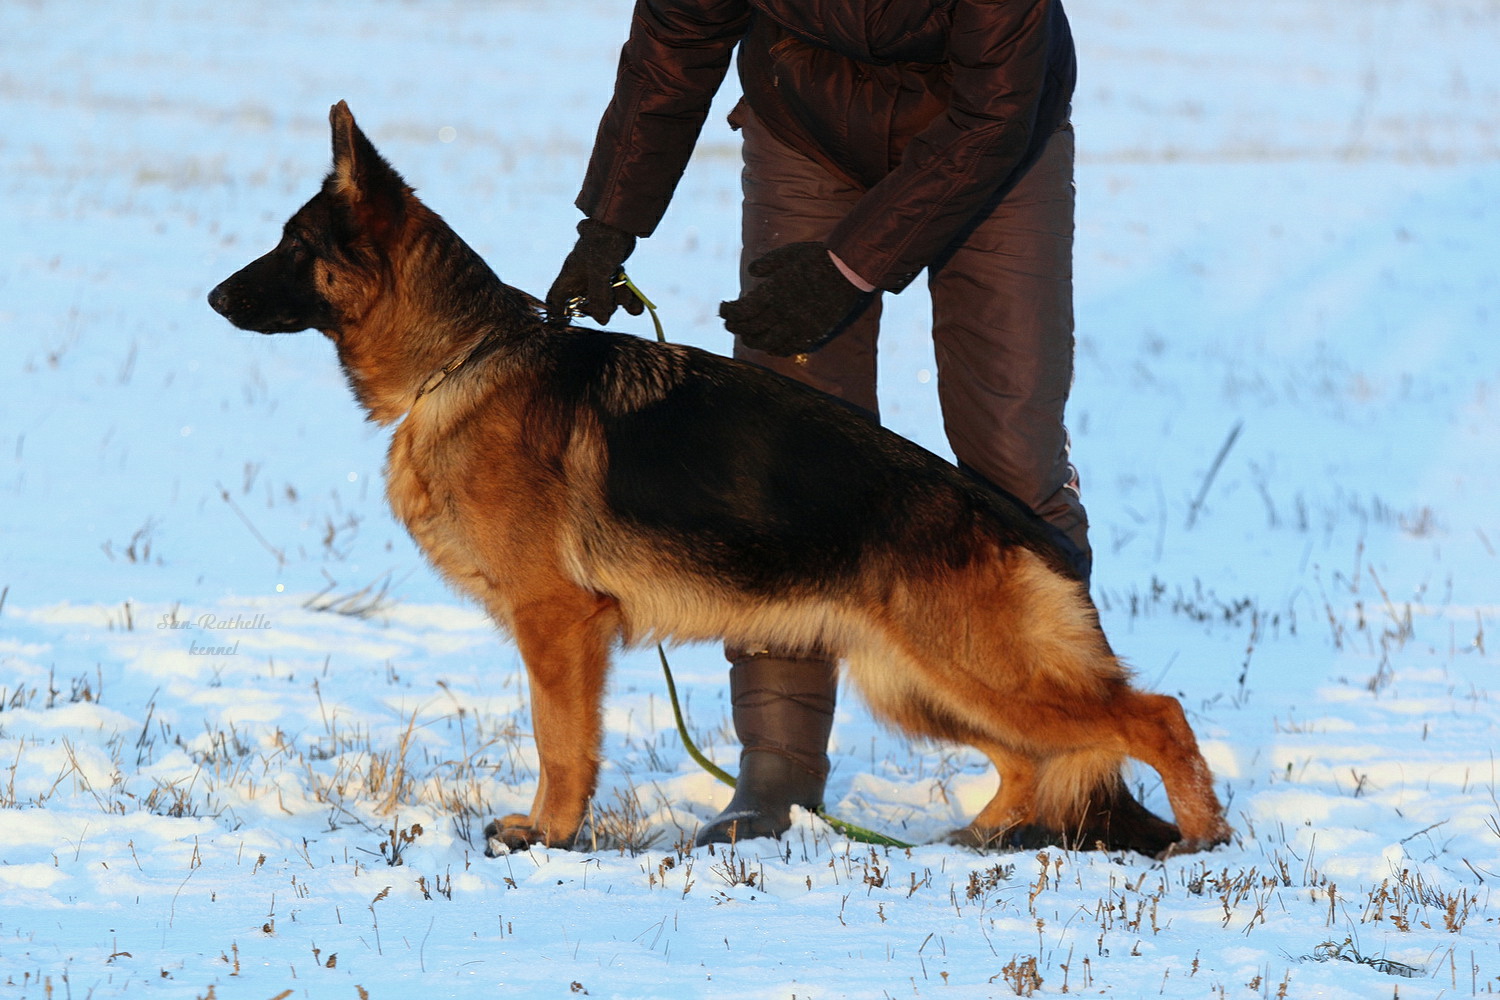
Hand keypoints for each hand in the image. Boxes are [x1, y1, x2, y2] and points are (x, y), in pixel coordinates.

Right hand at [546, 218, 643, 324]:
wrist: (621, 223)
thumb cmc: (603, 242)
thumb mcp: (599, 271)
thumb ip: (599, 297)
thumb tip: (602, 321)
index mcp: (570, 277)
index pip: (556, 300)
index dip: (558, 314)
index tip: (565, 325)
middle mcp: (582, 279)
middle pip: (587, 306)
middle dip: (602, 308)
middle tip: (611, 300)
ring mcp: (599, 277)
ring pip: (607, 301)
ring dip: (620, 301)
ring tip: (627, 291)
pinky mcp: (614, 275)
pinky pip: (620, 295)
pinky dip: (630, 301)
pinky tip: (638, 306)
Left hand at [720, 243, 873, 355]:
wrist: (848, 269)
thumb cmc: (817, 257)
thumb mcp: (788, 253)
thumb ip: (767, 264)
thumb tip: (751, 273)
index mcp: (773, 292)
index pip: (741, 311)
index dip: (728, 312)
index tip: (723, 308)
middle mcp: (783, 313)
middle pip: (751, 330)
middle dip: (736, 327)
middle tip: (730, 323)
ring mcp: (798, 326)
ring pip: (767, 344)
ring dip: (754, 341)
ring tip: (748, 336)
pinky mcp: (812, 333)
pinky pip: (789, 349)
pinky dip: (776, 349)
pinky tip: (771, 345)